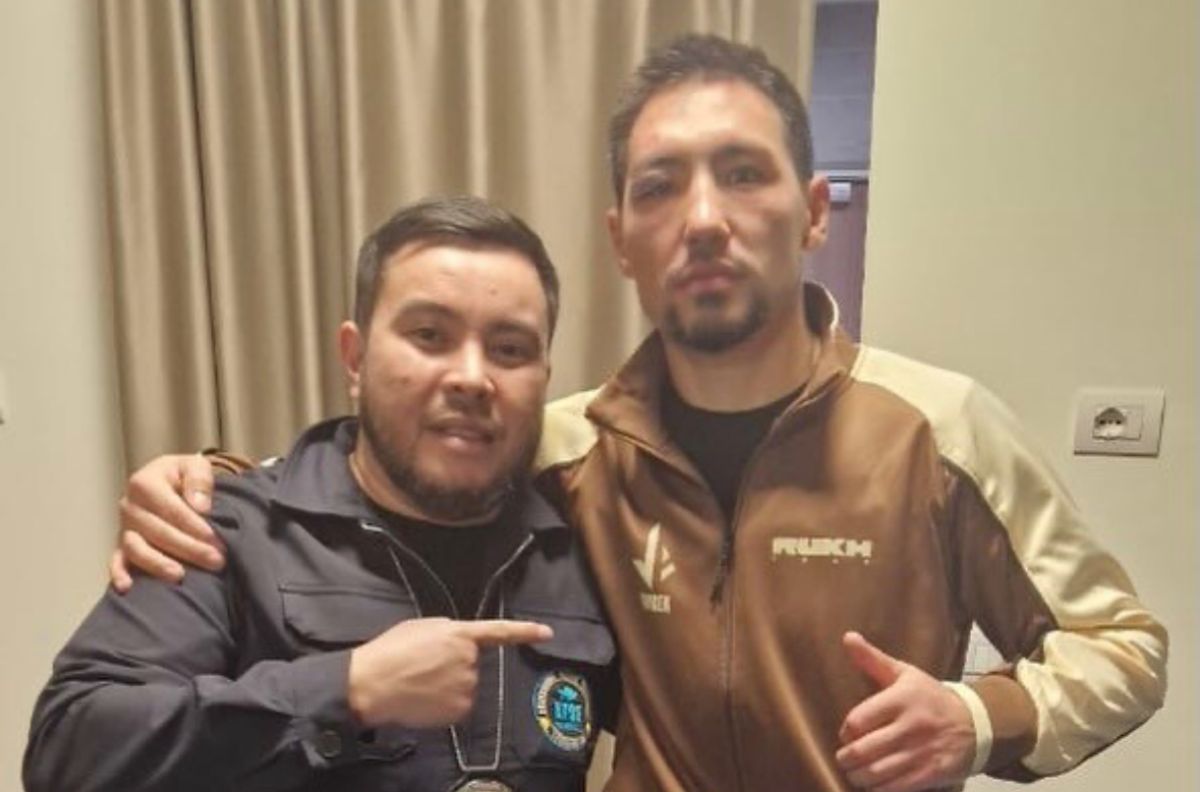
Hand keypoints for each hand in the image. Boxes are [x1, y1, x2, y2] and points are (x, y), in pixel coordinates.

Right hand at [110, 453, 224, 591]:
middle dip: (189, 549)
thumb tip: (200, 507)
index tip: (217, 540)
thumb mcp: (195, 466)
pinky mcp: (122, 545)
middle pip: (158, 532)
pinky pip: (116, 561)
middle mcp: (129, 506)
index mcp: (144, 483)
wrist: (169, 481)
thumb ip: (199, 480)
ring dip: (158, 564)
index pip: (172, 510)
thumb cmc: (184, 475)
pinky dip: (119, 574)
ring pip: (136, 549)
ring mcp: (124, 527)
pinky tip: (128, 587)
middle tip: (216, 560)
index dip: (195, 526)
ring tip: (181, 576)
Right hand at [348, 618, 552, 727]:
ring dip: (449, 686)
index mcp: (460, 634)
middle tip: (424, 667)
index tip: (547, 633)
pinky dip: (445, 704)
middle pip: (472, 664)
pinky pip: (458, 705)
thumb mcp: (421, 627)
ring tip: (421, 683)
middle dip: (454, 666)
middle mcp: (469, 660)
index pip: (499, 632)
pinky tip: (424, 699)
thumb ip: (448, 632)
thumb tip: (460, 642)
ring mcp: (466, 686)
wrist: (372, 683)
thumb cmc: (391, 650)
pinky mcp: (459, 710)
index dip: (525, 632)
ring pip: (465, 686)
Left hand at [836, 631, 975, 791]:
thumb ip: (873, 659)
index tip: (846, 733)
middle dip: (846, 758)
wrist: (977, 723)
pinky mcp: (932, 773)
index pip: (860, 719)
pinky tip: (873, 784)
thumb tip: (847, 637)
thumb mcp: (905, 674)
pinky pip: (897, 787)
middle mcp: (911, 726)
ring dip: (858, 776)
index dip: (846, 730)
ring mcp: (922, 752)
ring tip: (854, 773)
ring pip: (878, 772)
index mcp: (902, 699)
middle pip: (865, 749)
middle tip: (843, 758)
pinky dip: (878, 789)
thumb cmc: (931, 697)